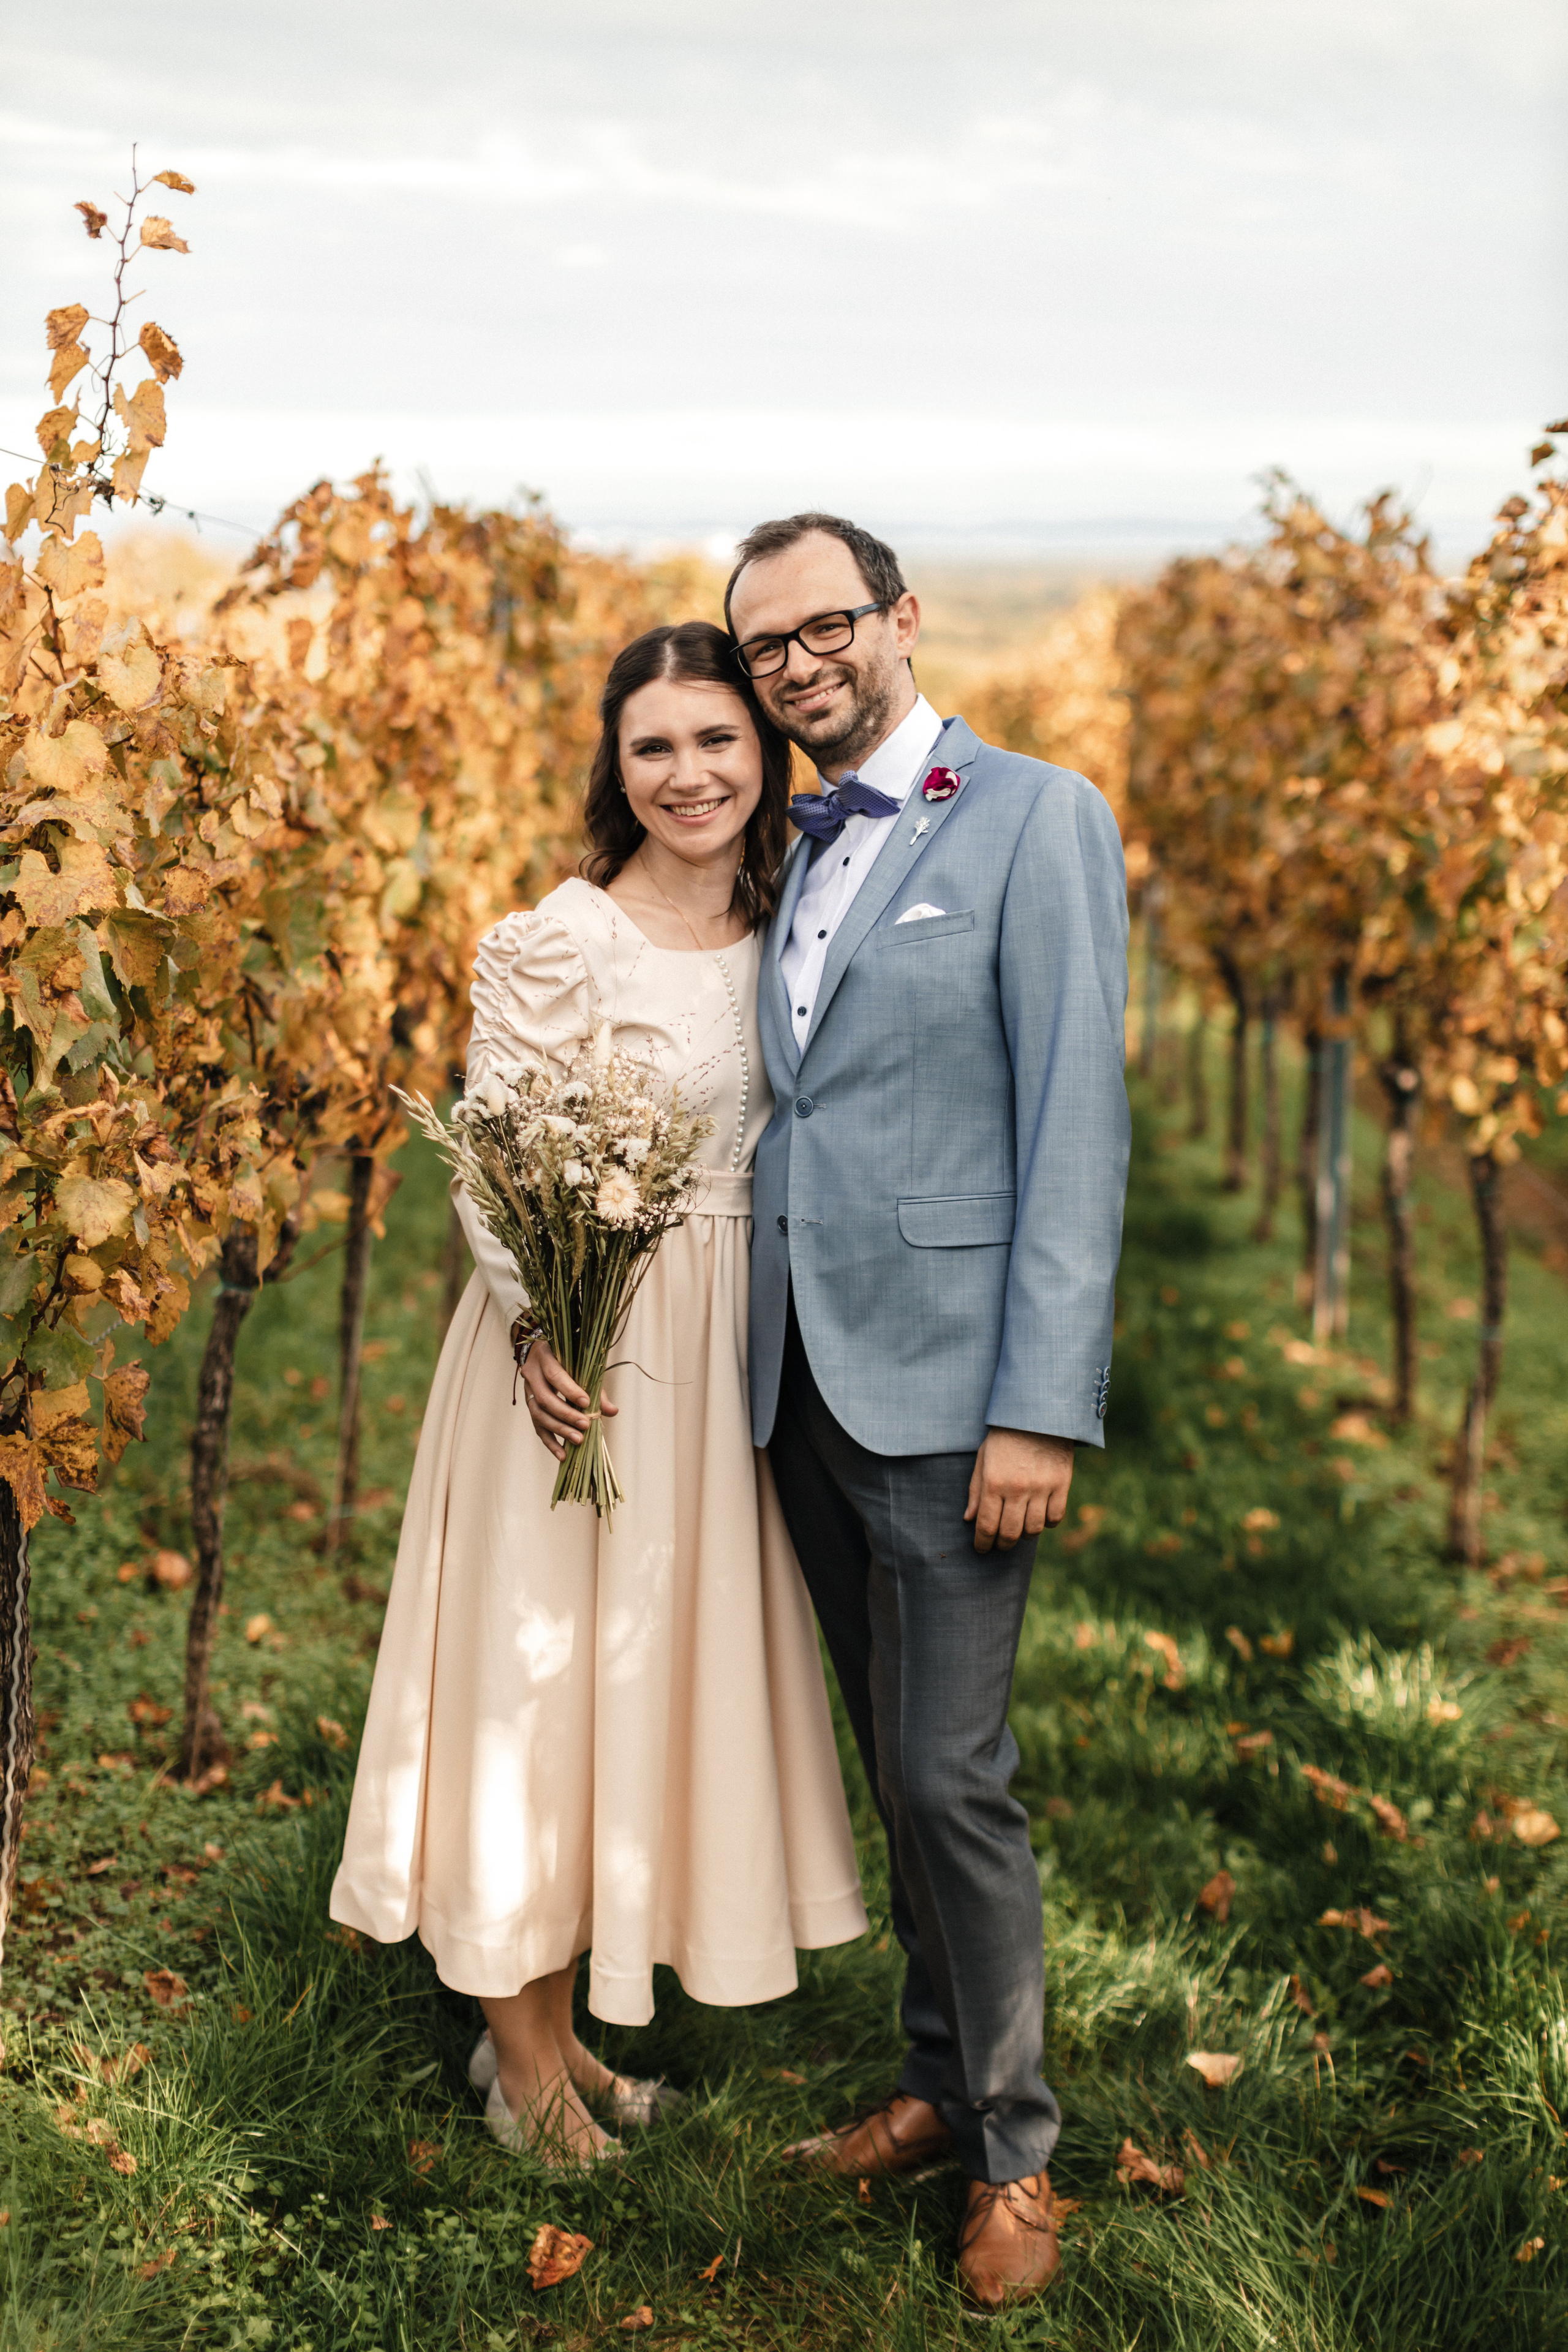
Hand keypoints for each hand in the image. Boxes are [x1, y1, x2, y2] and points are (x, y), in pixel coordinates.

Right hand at [519, 1340, 616, 1462]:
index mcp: (544, 1357)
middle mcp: (532, 1374)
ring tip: (577, 1440)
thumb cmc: (567, 1359)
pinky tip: (562, 1454)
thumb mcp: (582, 1367)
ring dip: (559, 1430)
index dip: (569, 1390)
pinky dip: (550, 1442)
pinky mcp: (530, 1407)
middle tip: (585, 1426)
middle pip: (544, 1399)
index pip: (555, 1375)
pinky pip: (538, 1427)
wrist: (540, 1353)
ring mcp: (527, 1391)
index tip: (586, 1403)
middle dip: (566, 1414)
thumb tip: (612, 1411)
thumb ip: (597, 1389)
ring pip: (539, 1415)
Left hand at [964, 1428, 1073, 1553]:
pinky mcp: (1061, 1484)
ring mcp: (1041, 1487)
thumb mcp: (983, 1458)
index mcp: (993, 1482)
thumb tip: (969, 1519)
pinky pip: (1055, 1517)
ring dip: (1025, 1535)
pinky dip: (1047, 1523)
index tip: (982, 1548)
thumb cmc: (1005, 1436)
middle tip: (1000, 1544)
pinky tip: (1040, 1516)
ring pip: (1033, 1530)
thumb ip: (975, 1490)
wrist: (1038, 1413)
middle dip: (1002, 1544)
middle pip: (1010, 1533)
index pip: (986, 1525)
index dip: (983, 1543)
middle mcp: (1017, 1488)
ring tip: (1020, 1530)